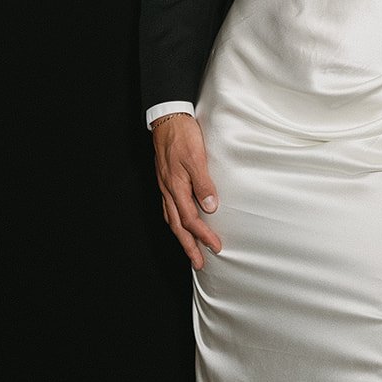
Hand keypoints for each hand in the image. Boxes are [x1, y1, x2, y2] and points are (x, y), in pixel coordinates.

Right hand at [151, 112, 221, 269]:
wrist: (167, 118)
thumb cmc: (182, 135)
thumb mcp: (196, 157)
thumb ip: (203, 183)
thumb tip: (210, 207)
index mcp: (176, 186)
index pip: (190, 219)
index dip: (203, 235)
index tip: (216, 247)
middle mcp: (168, 189)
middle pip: (177, 225)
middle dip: (188, 246)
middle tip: (198, 263)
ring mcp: (165, 185)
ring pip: (171, 218)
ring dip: (181, 236)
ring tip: (189, 249)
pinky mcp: (165, 179)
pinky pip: (168, 207)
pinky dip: (175, 220)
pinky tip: (179, 221)